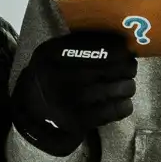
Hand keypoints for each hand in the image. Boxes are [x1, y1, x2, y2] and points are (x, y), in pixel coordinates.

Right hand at [13, 30, 137, 156]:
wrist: (31, 113)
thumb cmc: (49, 77)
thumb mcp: (51, 54)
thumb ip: (77, 43)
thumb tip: (118, 40)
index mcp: (52, 54)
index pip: (96, 47)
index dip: (119, 49)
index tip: (126, 50)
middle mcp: (60, 75)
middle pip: (112, 67)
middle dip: (128, 67)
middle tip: (129, 68)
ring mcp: (70, 100)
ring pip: (119, 88)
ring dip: (128, 86)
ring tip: (125, 85)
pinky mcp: (79, 121)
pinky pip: (116, 110)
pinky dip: (124, 105)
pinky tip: (122, 102)